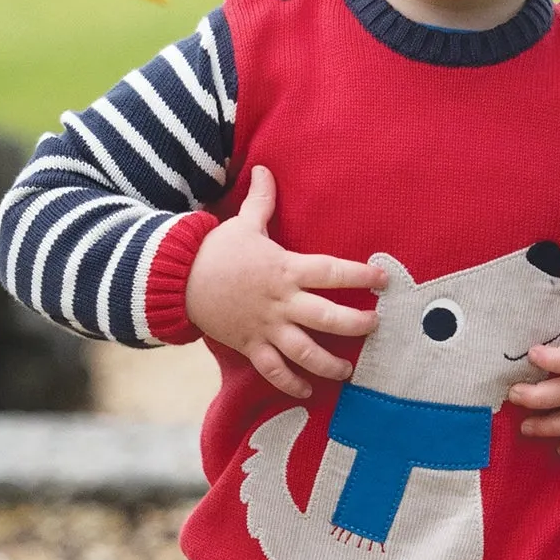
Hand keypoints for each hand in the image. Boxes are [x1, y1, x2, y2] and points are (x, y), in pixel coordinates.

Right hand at [185, 165, 383, 397]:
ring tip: (349, 370)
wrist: (177, 280)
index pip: (331, 272)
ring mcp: (266, 327)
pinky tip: (308, 391)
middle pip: (327, 318)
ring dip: (329, 364)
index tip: (383, 280)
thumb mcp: (243, 224)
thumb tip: (265, 168)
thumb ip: (262, 200)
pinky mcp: (250, 345)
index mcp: (285, 269)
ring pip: (304, 351)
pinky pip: (273, 370)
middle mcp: (281, 302)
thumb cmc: (215, 251)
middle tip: (375, 325)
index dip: (360, 276)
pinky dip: (291, 384)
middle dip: (356, 324)